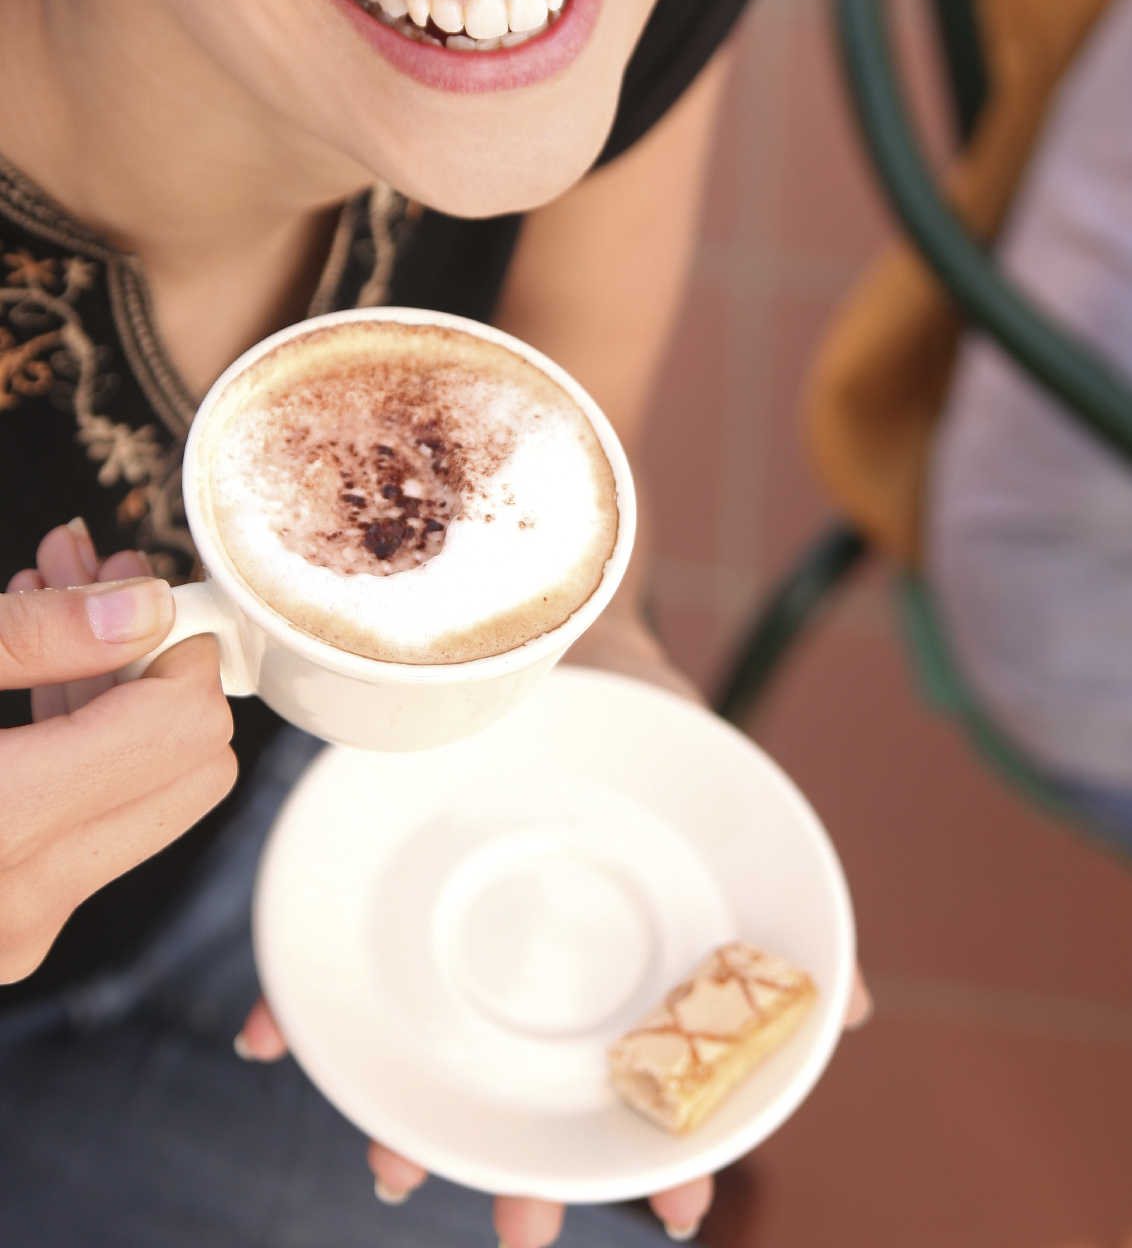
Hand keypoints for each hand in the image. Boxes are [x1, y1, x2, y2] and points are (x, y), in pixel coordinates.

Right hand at [0, 520, 236, 982]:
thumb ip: (28, 638)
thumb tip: (138, 607)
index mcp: (1, 825)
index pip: (183, 731)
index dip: (178, 646)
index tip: (142, 589)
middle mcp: (23, 897)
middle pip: (189, 768)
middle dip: (155, 666)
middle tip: (99, 586)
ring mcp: (19, 924)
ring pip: (143, 797)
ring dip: (112, 699)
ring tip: (59, 602)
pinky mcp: (12, 924)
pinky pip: (90, 825)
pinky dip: (75, 750)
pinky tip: (37, 676)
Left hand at [236, 605, 871, 1240]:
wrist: (568, 627)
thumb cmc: (656, 730)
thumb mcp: (726, 805)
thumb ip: (789, 904)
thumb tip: (855, 1013)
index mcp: (616, 960)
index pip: (641, 1078)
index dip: (659, 1152)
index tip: (675, 1209)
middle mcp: (532, 957)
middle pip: (525, 1087)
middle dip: (523, 1169)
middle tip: (523, 1231)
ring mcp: (457, 921)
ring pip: (425, 1043)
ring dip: (401, 1115)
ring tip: (392, 1168)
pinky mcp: (385, 871)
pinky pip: (329, 949)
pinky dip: (294, 1004)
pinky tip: (270, 1038)